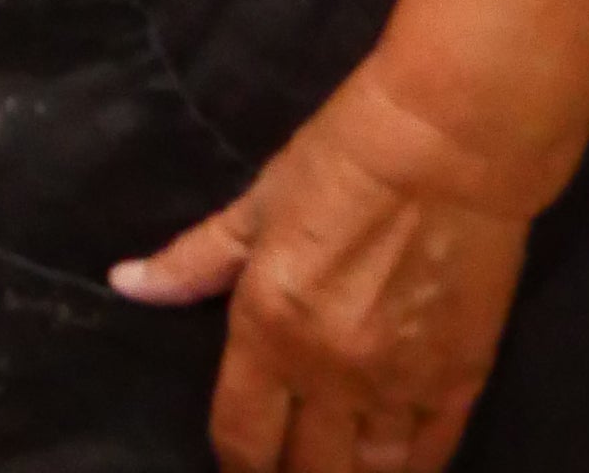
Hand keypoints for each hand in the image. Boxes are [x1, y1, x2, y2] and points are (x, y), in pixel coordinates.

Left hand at [110, 65, 537, 472]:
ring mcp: (400, 386)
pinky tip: (389, 465)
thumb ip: (194, 261)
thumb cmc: (338, 164)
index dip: (235, 462)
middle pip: (307, 472)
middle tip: (284, 461)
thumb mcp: (256, 207)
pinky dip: (407, 469)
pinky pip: (431, 457)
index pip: (241, 436)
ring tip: (333, 465)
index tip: (237, 461)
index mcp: (270, 328)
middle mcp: (332, 374)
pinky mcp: (460, 383)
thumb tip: (127, 284)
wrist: (445, 148)